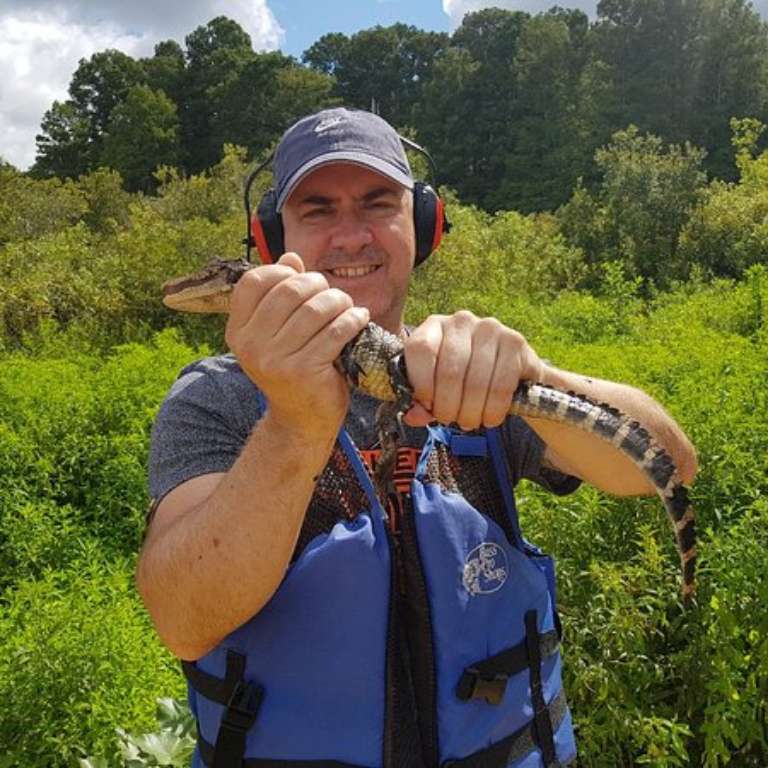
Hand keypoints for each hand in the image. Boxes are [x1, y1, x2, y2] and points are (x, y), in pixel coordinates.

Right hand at [224, 253, 369, 438]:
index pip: (254, 281)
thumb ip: (281, 296)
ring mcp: (275, 360)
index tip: (303, 280)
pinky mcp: (304, 371)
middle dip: (319, 285)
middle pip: (289, 290)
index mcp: (238, 332)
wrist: (302, 420)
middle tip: (334, 295)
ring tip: (348, 307)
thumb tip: (291, 258)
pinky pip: (335, 331)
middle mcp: (250, 345)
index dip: (282, 272)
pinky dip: (353, 320)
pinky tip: (360, 320)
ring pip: (315, 309)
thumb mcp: (279, 334)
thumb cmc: (294, 369)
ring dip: (340, 302)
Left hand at [402, 311, 543, 429]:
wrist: (511, 373)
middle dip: (448, 407)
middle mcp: (462, 321)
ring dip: (470, 413)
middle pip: (449, 372)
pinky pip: (501, 386)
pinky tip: (489, 417)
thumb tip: (414, 417)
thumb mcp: (437, 388)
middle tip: (451, 421)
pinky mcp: (516, 342)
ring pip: (475, 383)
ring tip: (470, 422)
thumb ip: (422, 402)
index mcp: (434, 326)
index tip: (428, 405)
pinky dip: (493, 410)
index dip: (421, 384)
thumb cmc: (464, 379)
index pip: (420, 349)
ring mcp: (490, 328)